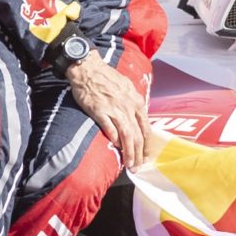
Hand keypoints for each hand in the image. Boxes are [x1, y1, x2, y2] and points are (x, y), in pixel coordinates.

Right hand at [64, 51, 151, 169]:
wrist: (89, 68)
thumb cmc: (107, 78)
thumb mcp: (127, 88)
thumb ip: (133, 104)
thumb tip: (137, 120)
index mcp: (137, 102)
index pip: (146, 129)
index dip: (147, 145)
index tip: (146, 156)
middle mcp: (128, 107)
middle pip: (138, 136)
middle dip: (140, 154)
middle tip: (138, 167)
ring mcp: (114, 109)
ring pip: (127, 136)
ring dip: (130, 153)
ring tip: (130, 165)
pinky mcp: (99, 111)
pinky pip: (109, 128)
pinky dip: (114, 139)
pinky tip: (116, 148)